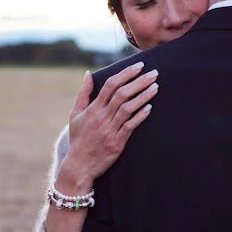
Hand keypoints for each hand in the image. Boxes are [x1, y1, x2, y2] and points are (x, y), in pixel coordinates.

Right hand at [60, 62, 158, 190]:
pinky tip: (149, 108)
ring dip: (143, 96)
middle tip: (154, 73)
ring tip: (155, 87)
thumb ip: (83, 93)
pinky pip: (130, 126)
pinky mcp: (117, 143)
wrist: (79, 165)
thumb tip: (88, 74)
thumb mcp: (75, 114)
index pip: (110, 85)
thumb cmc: (78, 138)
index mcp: (93, 109)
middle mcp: (102, 117)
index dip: (126, 74)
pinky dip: (140, 116)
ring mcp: (109, 130)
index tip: (138, 66)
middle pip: (122, 94)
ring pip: (128, 108)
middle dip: (139, 82)